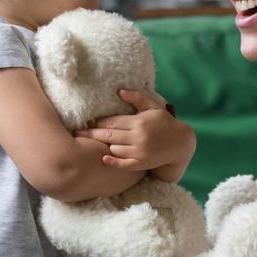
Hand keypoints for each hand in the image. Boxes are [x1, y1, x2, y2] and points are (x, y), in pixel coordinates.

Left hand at [74, 89, 195, 181]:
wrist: (179, 143)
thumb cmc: (164, 122)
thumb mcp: (153, 106)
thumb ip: (136, 98)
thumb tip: (119, 91)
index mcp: (139, 122)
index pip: (112, 121)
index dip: (97, 122)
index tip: (86, 120)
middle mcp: (138, 137)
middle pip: (108, 135)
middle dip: (91, 133)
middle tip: (77, 132)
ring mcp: (139, 152)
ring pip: (114, 149)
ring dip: (104, 145)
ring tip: (93, 142)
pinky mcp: (141, 164)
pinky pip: (123, 164)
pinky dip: (112, 162)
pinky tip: (103, 158)